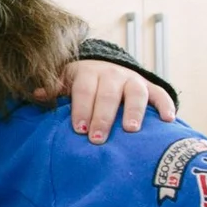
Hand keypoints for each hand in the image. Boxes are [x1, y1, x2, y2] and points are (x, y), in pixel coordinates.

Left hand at [46, 60, 176, 142]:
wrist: (105, 68)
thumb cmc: (81, 83)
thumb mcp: (65, 81)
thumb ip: (54, 88)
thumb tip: (37, 94)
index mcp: (88, 73)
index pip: (84, 90)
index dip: (81, 109)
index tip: (79, 129)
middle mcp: (112, 74)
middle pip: (107, 95)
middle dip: (102, 117)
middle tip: (97, 138)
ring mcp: (133, 80)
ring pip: (135, 93)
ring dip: (133, 111)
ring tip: (130, 129)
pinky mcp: (150, 87)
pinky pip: (160, 95)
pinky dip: (166, 105)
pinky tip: (169, 120)